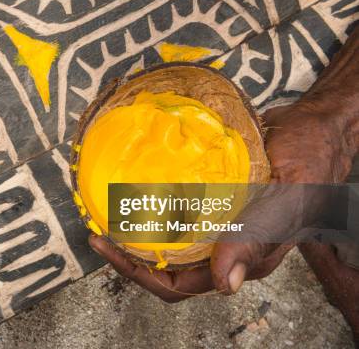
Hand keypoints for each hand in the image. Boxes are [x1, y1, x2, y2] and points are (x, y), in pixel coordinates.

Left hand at [89, 95, 355, 301]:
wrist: (315, 128)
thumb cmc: (311, 162)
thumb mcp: (288, 199)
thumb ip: (257, 237)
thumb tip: (225, 283)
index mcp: (242, 257)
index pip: (178, 284)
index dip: (137, 272)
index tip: (105, 246)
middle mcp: (224, 245)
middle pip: (164, 266)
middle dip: (127, 254)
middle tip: (96, 229)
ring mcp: (216, 222)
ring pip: (166, 239)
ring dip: (134, 230)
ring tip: (105, 210)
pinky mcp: (211, 198)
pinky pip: (174, 209)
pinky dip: (150, 203)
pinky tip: (132, 187)